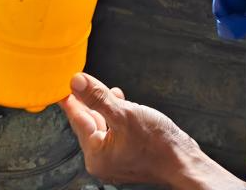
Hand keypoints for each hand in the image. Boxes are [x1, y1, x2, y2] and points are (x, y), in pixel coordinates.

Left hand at [58, 72, 200, 186]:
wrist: (184, 163)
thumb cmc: (157, 143)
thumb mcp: (124, 114)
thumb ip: (97, 98)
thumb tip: (75, 81)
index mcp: (96, 155)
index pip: (77, 119)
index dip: (70, 98)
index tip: (60, 85)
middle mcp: (102, 161)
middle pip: (89, 122)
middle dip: (88, 100)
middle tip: (80, 81)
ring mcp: (115, 160)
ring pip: (103, 125)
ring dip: (103, 106)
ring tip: (103, 89)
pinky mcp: (128, 156)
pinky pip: (115, 132)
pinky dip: (116, 116)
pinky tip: (120, 102)